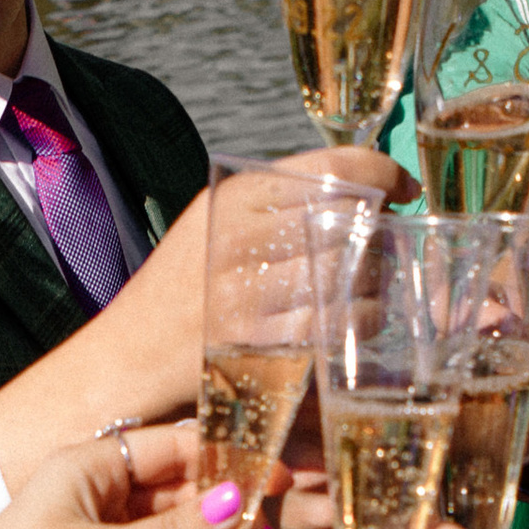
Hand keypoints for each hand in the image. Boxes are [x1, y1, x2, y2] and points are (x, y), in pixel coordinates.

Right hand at [0, 144, 412, 486]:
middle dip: (380, 238)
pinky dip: (361, 324)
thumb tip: (364, 189)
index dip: (385, 174)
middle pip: (358, 223)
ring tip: (360, 290)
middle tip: (376, 251)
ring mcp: (255, 296)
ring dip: (376, 286)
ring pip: (360, 278)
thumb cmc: (180, 289)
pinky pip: (345, 327)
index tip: (402, 189)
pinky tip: (350, 322)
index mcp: (237, 195)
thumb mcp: (214, 220)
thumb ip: (277, 199)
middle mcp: (246, 239)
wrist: (127, 361)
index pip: (338, 167)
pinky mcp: (265, 347)